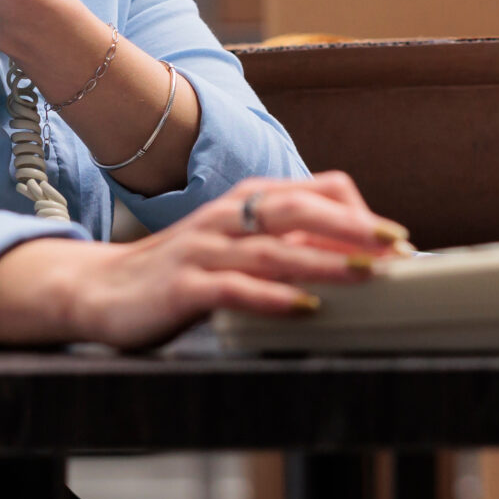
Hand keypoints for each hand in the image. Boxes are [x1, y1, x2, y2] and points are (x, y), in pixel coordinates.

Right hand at [0, 173, 412, 349]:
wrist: (100, 289)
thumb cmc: (180, 271)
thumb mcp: (236, 248)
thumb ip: (284, 245)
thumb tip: (352, 256)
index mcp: (246, 202)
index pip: (314, 190)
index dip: (358, 211)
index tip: (397, 239)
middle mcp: (228, 217)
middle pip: (299, 209)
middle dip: (354, 226)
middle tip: (398, 247)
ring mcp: (204, 250)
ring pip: (274, 249)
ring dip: (325, 261)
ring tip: (368, 276)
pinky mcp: (183, 286)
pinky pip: (234, 289)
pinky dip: (273, 298)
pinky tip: (304, 308)